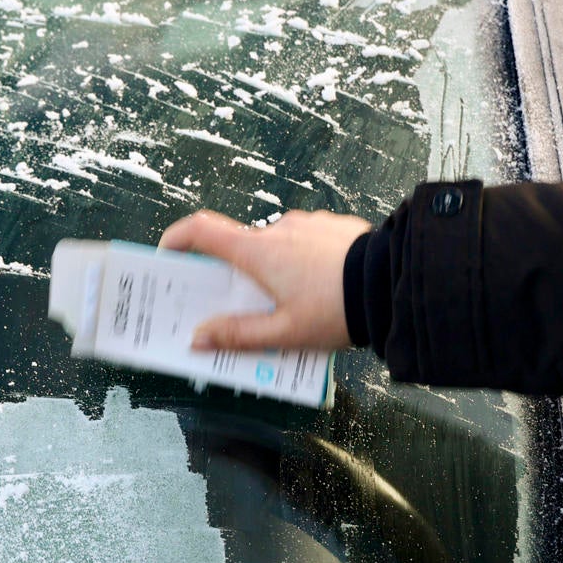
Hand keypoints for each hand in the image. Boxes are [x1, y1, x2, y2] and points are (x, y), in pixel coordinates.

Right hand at [156, 208, 370, 352]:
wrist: (394, 283)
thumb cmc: (339, 309)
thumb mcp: (285, 334)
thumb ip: (238, 336)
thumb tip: (198, 338)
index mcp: (258, 252)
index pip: (201, 231)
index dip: (178, 239)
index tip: (168, 255)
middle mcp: (279, 229)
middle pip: (242, 249)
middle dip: (239, 277)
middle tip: (246, 308)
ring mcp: (308, 224)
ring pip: (277, 248)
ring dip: (276, 272)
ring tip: (295, 307)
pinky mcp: (333, 226)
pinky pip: (306, 244)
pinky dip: (303, 264)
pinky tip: (321, 290)